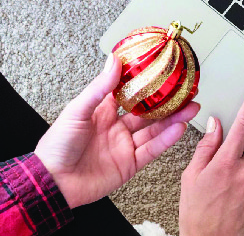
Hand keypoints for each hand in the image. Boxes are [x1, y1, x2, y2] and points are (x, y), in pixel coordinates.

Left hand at [35, 55, 199, 207]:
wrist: (52, 182)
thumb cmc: (56, 146)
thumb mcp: (76, 111)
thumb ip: (99, 88)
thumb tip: (113, 61)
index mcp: (102, 113)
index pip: (128, 93)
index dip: (145, 83)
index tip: (161, 71)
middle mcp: (116, 129)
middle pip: (148, 112)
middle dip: (167, 102)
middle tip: (185, 91)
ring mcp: (124, 147)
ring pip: (154, 130)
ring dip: (173, 119)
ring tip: (191, 107)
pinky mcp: (129, 165)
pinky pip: (152, 150)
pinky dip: (166, 140)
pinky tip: (179, 129)